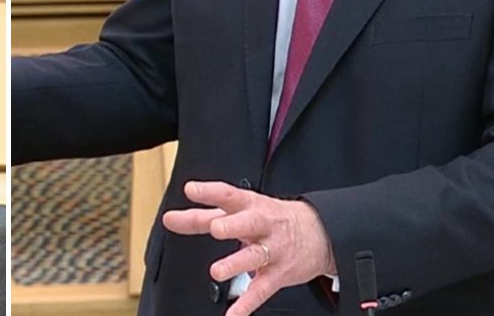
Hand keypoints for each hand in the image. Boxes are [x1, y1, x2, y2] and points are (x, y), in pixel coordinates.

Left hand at [161, 181, 336, 315]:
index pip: (228, 194)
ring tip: (216, 272)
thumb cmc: (272, 218)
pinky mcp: (280, 274)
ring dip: (235, 264)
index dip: (209, 192)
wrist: (321, 232)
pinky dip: (247, 304)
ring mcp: (272, 249)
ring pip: (254, 256)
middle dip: (231, 225)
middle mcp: (261, 225)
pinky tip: (233, 315)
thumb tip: (172, 219)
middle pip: (246, 223)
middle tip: (215, 228)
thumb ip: (205, 215)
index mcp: (249, 205)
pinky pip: (262, 290)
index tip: (190, 190)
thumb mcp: (243, 210)